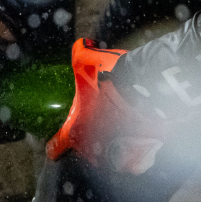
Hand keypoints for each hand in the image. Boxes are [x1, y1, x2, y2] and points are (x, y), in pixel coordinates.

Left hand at [45, 41, 165, 173]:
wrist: (147, 89)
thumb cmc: (111, 80)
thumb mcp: (86, 61)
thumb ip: (79, 52)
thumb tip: (82, 44)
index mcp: (76, 132)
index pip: (56, 147)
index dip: (53, 145)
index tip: (54, 144)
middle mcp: (95, 151)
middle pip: (87, 151)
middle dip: (93, 137)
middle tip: (101, 121)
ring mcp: (119, 157)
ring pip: (113, 156)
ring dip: (116, 144)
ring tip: (124, 127)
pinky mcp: (142, 157)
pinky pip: (136, 156)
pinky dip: (139, 146)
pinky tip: (142, 131)